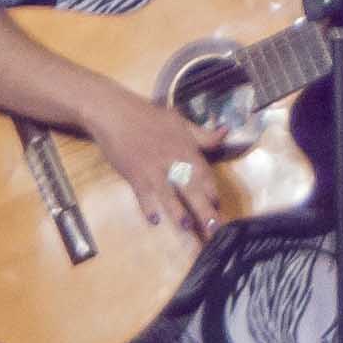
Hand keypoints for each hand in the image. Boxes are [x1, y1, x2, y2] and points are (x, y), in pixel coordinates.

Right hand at [85, 93, 237, 239]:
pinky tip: (153, 220)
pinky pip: (142, 194)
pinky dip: (147, 206)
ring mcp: (152, 169)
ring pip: (168, 194)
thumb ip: (204, 135)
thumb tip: (226, 133)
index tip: (220, 208)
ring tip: (186, 227)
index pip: (204, 174)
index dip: (213, 192)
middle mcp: (172, 161)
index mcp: (186, 149)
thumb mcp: (180, 122)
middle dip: (203, 209)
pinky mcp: (134, 174)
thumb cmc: (149, 117)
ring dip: (177, 211)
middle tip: (214, 229)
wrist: (116, 113)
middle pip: (191, 188)